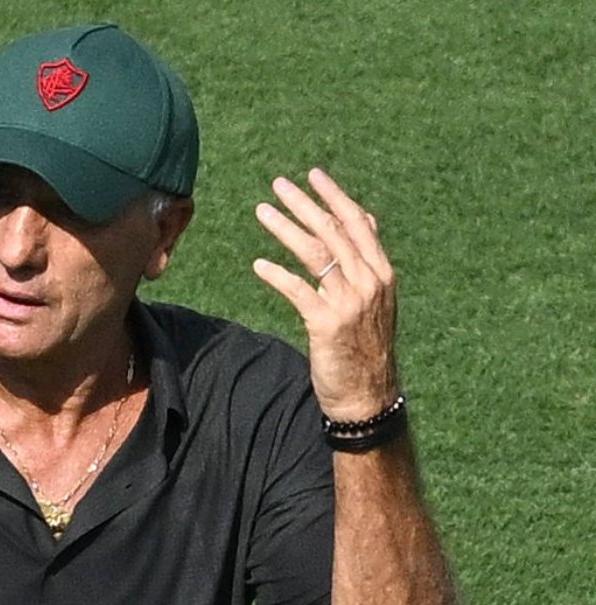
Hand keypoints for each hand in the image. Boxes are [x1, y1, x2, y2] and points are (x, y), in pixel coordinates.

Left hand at [252, 168, 397, 421]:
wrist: (367, 393)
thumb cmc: (365, 344)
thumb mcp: (376, 297)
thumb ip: (367, 259)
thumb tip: (365, 219)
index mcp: (381, 272)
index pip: (357, 223)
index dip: (334, 197)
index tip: (313, 175)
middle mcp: (369, 282)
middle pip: (333, 232)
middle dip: (304, 205)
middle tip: (278, 185)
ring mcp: (349, 303)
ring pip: (314, 255)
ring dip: (285, 229)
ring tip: (262, 211)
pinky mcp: (327, 324)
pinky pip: (299, 291)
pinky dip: (277, 275)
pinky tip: (259, 264)